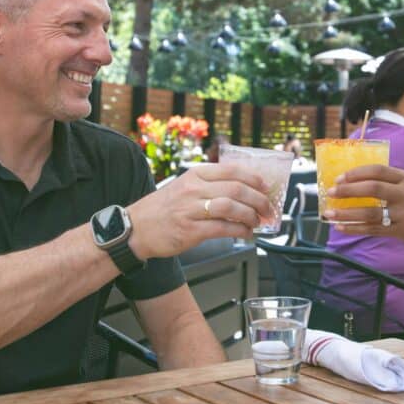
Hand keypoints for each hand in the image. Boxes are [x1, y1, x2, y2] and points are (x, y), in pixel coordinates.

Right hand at [128, 163, 272, 258]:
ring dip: (251, 215)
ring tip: (257, 221)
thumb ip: (210, 184)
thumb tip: (244, 189)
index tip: (265, 187)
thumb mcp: (184, 185)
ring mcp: (191, 210)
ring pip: (231, 208)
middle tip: (267, 208)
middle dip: (258, 200)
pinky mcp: (190, 231)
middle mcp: (193, 189)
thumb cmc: (163, 209)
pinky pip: (223, 229)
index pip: (232, 170)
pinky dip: (240, 231)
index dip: (254, 179)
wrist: (136, 228)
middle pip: (236, 189)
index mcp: (195, 174)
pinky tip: (245, 233)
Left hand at [325, 165, 403, 255]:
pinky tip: (341, 227)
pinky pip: (374, 230)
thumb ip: (390, 182)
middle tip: (331, 192)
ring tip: (329, 213)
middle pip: (373, 189)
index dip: (357, 173)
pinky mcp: (401, 232)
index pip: (379, 171)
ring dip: (346, 214)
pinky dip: (355, 228)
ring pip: (370, 213)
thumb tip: (354, 182)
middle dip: (348, 190)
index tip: (340, 177)